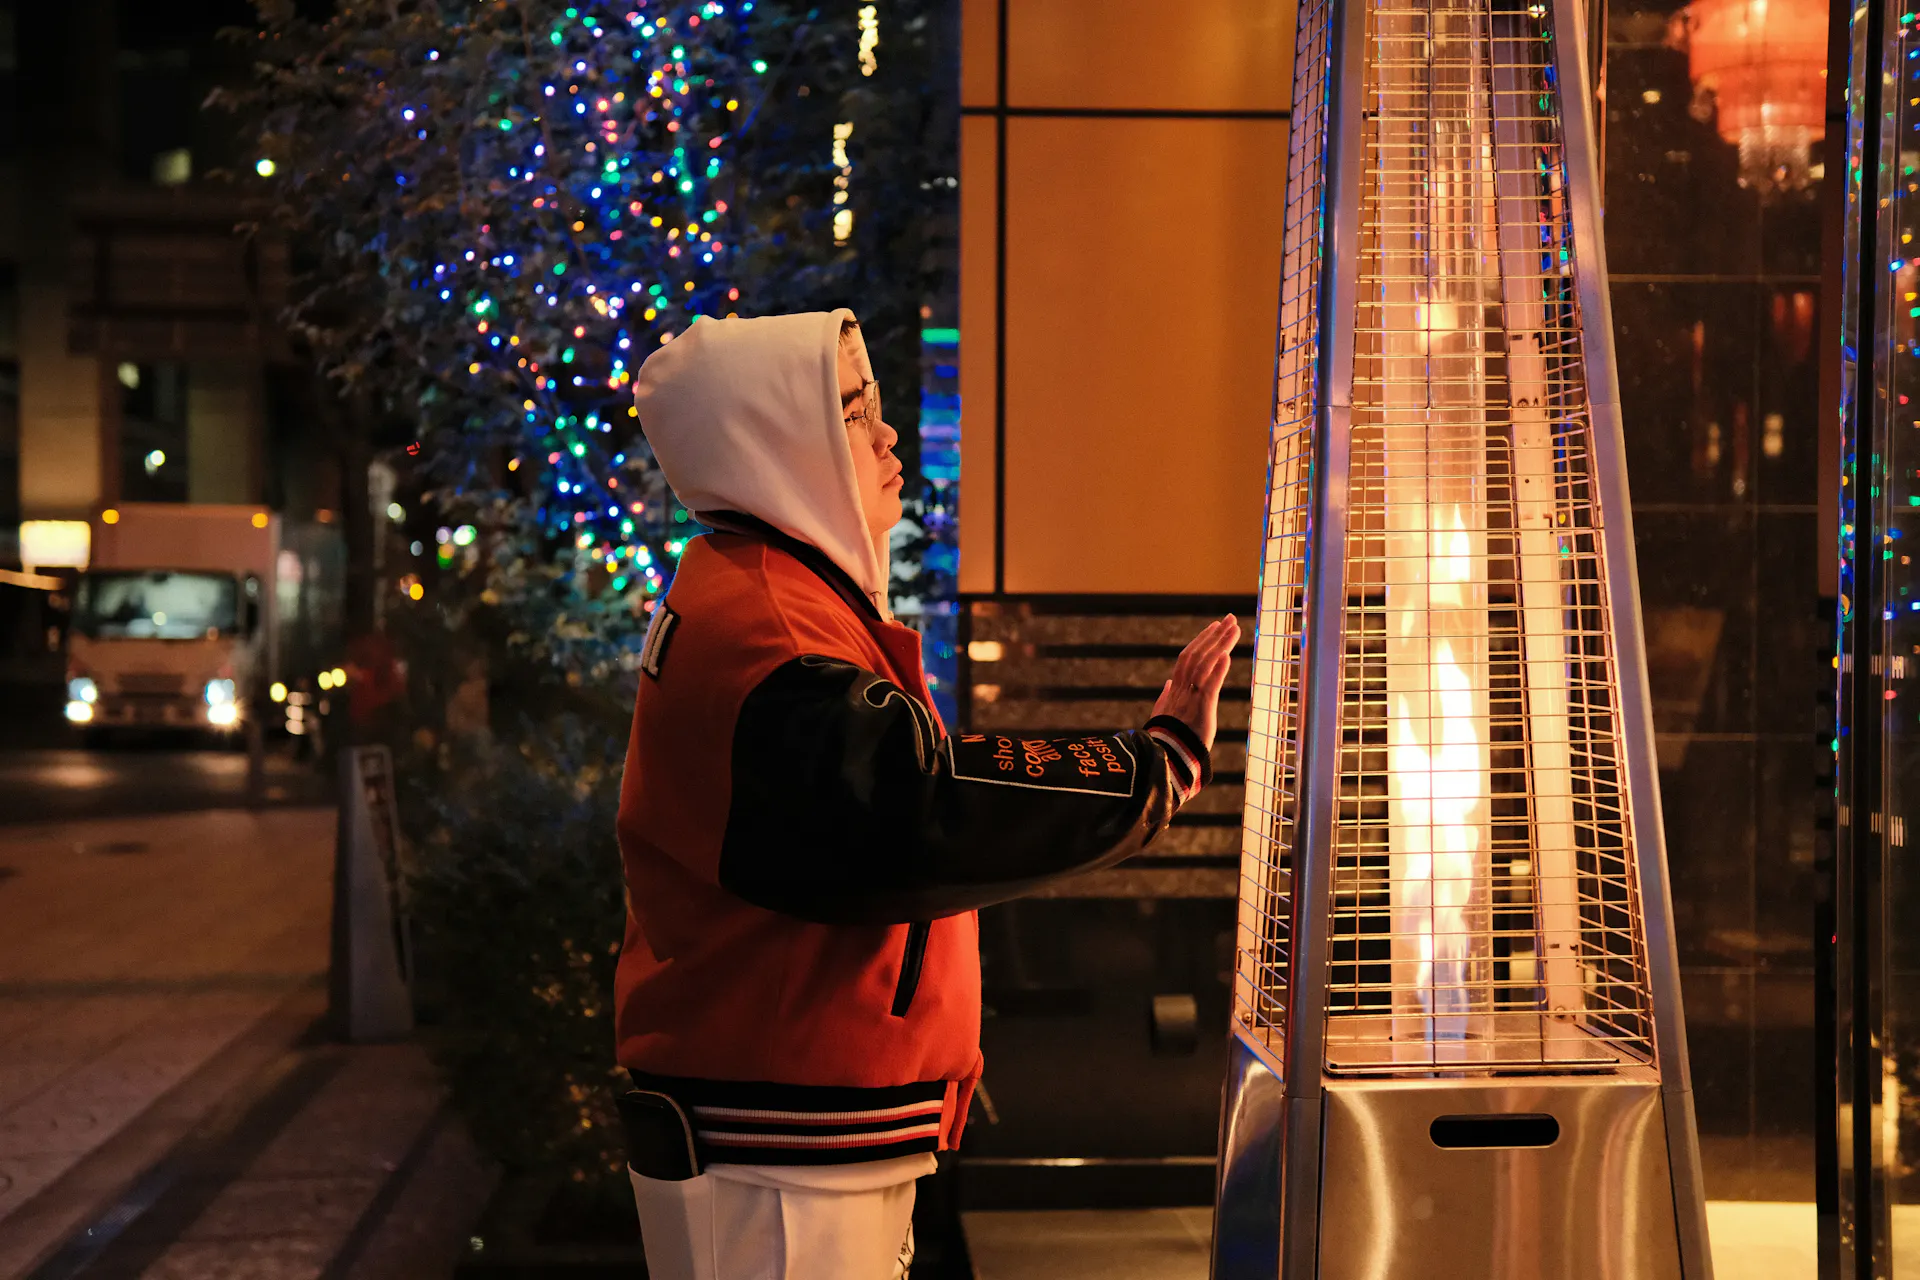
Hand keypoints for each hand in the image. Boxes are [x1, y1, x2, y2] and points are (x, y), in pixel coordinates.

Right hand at [1151, 615, 1240, 750]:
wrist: (1162, 760)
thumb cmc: (1166, 740)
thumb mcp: (1163, 714)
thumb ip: (1167, 697)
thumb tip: (1169, 683)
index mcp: (1175, 690)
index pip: (1187, 658)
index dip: (1201, 641)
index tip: (1214, 627)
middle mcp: (1182, 690)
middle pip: (1197, 655)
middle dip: (1214, 635)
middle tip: (1229, 619)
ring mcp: (1191, 698)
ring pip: (1204, 665)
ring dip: (1220, 645)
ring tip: (1234, 628)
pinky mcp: (1201, 710)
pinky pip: (1209, 686)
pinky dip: (1217, 670)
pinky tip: (1226, 656)